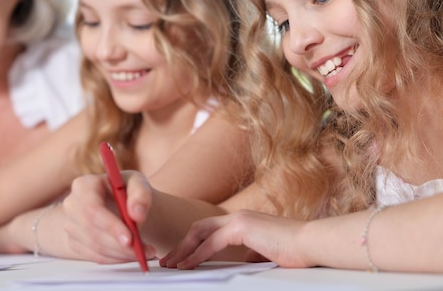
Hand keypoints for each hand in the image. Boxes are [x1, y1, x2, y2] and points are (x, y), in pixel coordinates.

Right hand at [62, 171, 155, 263]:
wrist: (122, 203)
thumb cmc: (126, 190)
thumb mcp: (138, 184)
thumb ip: (141, 195)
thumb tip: (137, 214)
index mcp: (83, 185)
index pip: (92, 209)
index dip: (110, 225)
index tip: (130, 239)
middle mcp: (72, 205)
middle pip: (92, 231)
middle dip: (119, 245)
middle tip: (143, 251)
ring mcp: (71, 225)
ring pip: (96, 247)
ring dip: (121, 254)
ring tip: (143, 251)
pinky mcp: (74, 242)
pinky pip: (95, 256)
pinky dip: (116, 258)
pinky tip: (130, 254)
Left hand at [160, 210, 312, 268]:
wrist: (313, 244)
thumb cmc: (296, 250)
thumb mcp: (267, 252)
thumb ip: (252, 253)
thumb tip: (244, 261)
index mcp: (243, 221)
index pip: (209, 229)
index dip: (193, 243)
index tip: (181, 257)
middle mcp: (237, 217)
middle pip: (199, 228)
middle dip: (181, 245)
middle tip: (168, 260)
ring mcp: (238, 220)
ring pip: (200, 233)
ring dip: (183, 249)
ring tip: (171, 264)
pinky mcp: (242, 228)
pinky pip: (211, 243)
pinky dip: (196, 255)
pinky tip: (187, 265)